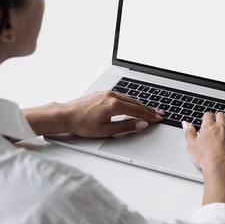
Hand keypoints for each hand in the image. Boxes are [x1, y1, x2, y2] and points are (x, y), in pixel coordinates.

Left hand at [23, 91, 162, 137]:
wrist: (66, 115)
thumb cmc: (82, 123)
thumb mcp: (106, 130)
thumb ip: (125, 126)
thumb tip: (140, 124)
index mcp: (114, 105)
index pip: (137, 110)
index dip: (149, 115)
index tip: (157, 119)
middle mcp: (112, 96)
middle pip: (135, 103)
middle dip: (148, 109)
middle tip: (159, 114)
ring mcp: (107, 93)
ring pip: (129, 98)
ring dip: (140, 104)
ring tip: (150, 110)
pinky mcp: (103, 93)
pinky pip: (121, 96)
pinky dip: (131, 101)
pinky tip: (134, 104)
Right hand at [183, 111, 224, 208]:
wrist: (221, 167)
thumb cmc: (206, 158)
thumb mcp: (191, 146)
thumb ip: (188, 133)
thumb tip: (186, 124)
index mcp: (209, 127)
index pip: (208, 115)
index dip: (208, 116)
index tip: (207, 118)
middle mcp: (222, 127)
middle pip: (222, 115)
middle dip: (220, 116)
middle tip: (219, 119)